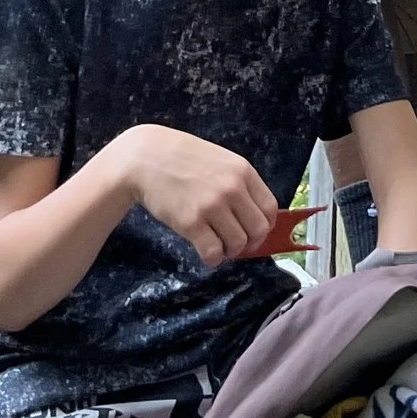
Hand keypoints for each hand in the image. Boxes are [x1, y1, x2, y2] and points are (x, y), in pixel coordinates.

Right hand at [110, 126, 277, 265]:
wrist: (146, 158)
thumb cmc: (184, 159)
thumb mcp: (221, 161)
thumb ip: (239, 184)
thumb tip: (253, 216)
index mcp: (243, 171)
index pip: (269, 208)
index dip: (265, 226)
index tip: (255, 232)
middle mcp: (232, 188)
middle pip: (258, 229)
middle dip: (250, 242)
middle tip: (236, 243)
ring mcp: (212, 206)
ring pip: (238, 244)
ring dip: (230, 251)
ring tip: (218, 245)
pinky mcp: (190, 223)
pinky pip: (213, 252)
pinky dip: (213, 258)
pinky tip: (206, 251)